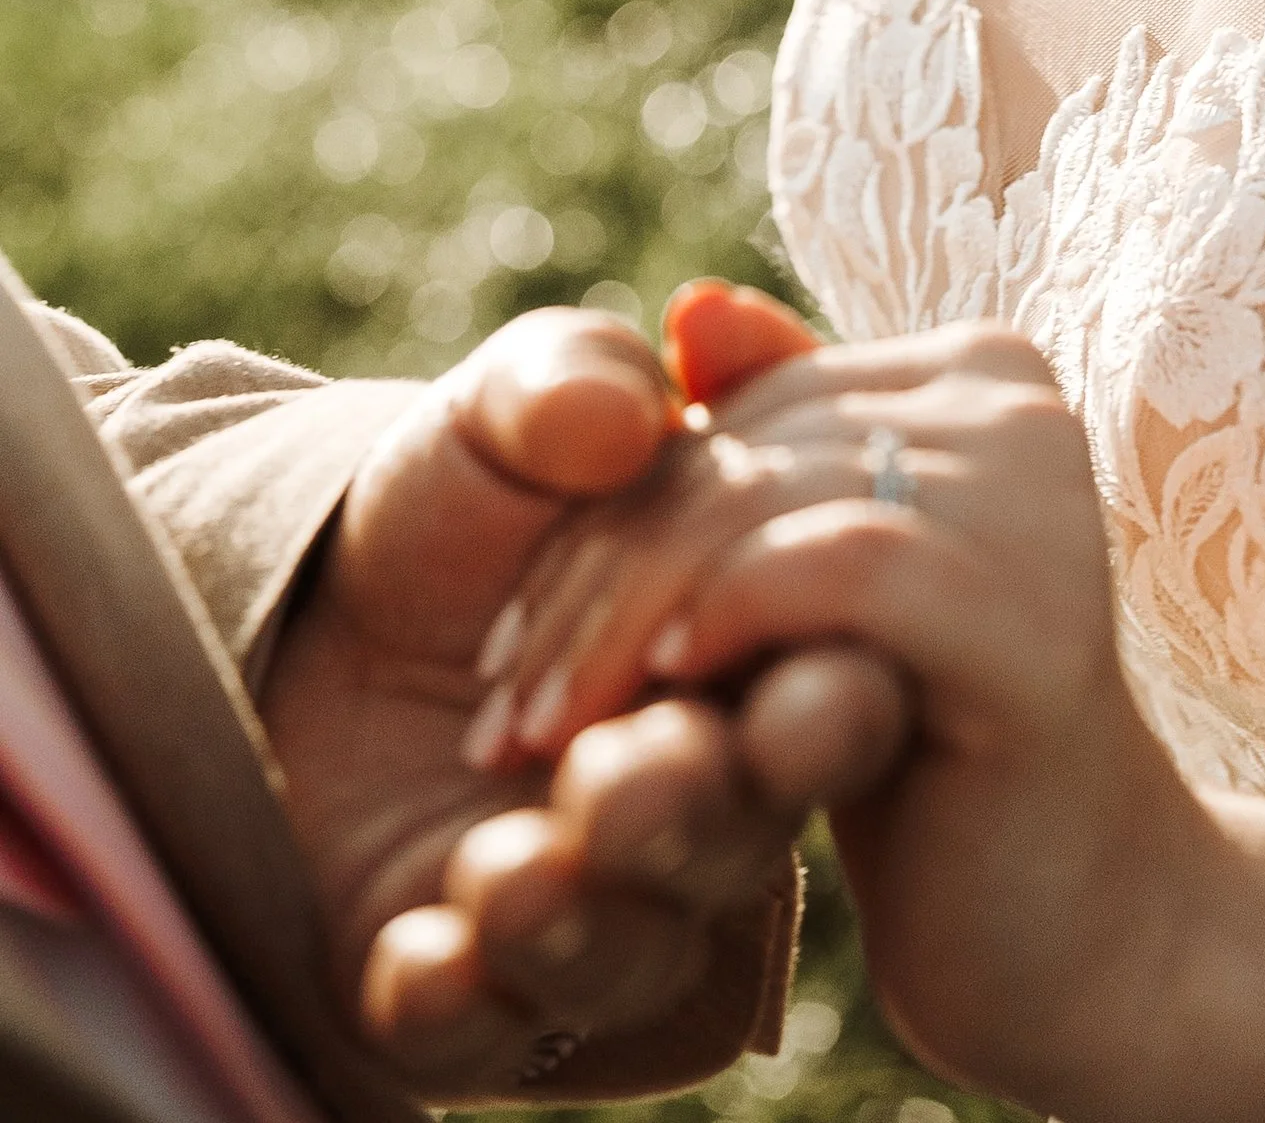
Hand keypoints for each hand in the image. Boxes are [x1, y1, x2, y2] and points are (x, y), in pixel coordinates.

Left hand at [259, 306, 814, 1103]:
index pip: (823, 681)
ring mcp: (602, 902)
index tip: (721, 668)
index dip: (800, 691)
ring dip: (583, 912)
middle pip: (739, 822)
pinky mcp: (481, 990)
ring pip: (633, 947)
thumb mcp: (501, 417)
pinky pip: (488, 1029)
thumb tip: (644, 389)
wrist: (296, 623)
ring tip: (507, 868)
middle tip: (613, 781)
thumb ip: (572, 382)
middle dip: (689, 806)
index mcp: (752, 656)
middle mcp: (701, 792)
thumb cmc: (453, 508)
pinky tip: (421, 952)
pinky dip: (463, 994)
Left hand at [475, 319, 1217, 1114]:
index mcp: (976, 367)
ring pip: (766, 504)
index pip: (741, 408)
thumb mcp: (821, 589)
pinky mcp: (1031, 609)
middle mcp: (1015, 399)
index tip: (504, 641)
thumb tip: (692, 309)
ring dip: (624, 622)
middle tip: (498, 704)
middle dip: (596, 577)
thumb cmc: (930, 756)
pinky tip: (662, 696)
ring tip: (539, 731)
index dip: (605, 514)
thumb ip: (773, 449)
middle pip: (743, 451)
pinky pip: (837, 569)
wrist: (1067, 926)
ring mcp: (1035, 494)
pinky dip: (728, 619)